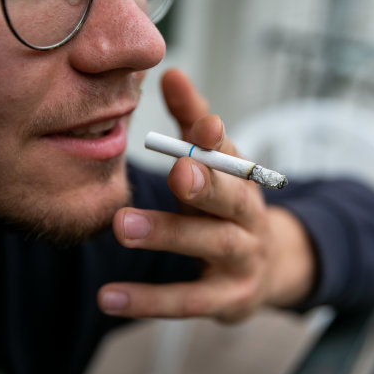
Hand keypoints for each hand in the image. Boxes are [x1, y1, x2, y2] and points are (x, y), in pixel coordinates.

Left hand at [98, 69, 314, 322]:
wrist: (265, 266)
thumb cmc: (225, 209)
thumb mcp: (215, 169)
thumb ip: (193, 125)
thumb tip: (171, 72)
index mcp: (243, 181)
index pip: (232, 156)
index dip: (218, 141)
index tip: (203, 124)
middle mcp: (249, 217)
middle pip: (232, 199)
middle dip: (206, 184)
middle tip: (177, 172)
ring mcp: (244, 259)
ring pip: (212, 244)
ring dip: (170, 234)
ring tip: (121, 226)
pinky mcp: (230, 299)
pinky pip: (191, 300)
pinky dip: (151, 299)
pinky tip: (108, 298)